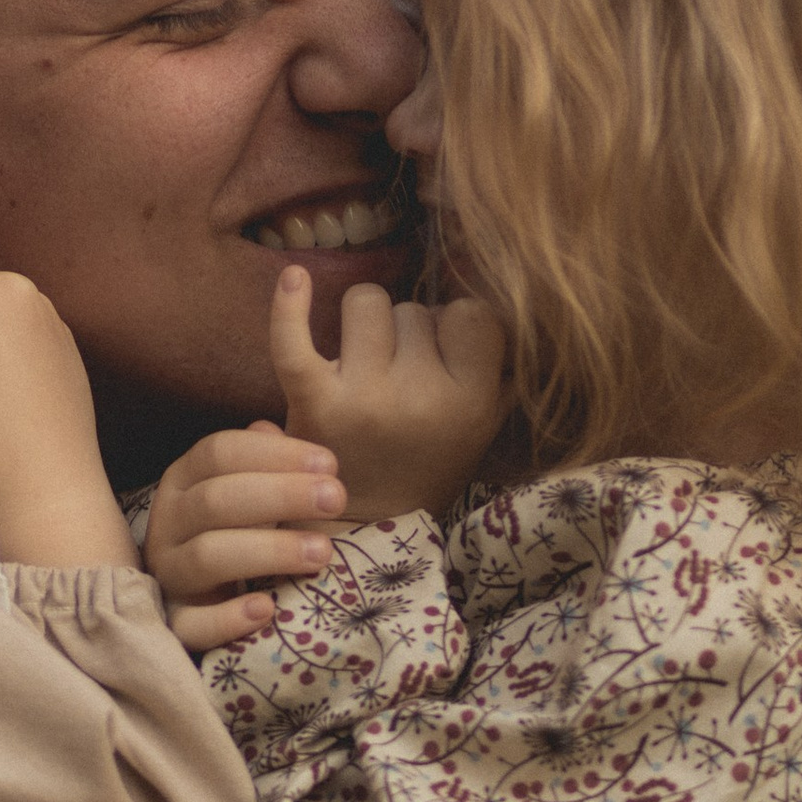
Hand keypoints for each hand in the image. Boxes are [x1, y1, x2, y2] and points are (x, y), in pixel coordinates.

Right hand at [144, 421, 347, 649]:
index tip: (330, 462)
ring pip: (207, 557)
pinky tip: (267, 609)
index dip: (275, 454)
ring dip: (269, 551)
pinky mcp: (176, 623)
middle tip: (337, 498)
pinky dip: (228, 618)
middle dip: (281, 495)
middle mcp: (168, 522)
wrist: (208, 599)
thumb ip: (265, 457)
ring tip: (322, 552)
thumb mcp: (253, 489)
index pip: (219, 452)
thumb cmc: (244, 531)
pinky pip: (193, 625)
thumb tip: (272, 427)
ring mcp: (169, 573)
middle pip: (215, 499)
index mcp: (184, 479)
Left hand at [270, 267, 508, 526]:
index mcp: (474, 402)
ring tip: (364, 366)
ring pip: (364, 302)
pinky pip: (294, 339)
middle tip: (399, 381)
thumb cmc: (429, 459)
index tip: (443, 358)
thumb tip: (512, 295)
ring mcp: (365, 399)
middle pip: (412, 309)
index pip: (470, 313)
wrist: (368, 525)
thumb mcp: (487, 423)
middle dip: (406, 335)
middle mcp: (422, 399)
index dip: (454, 328)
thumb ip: (504, 366)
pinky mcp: (314, 402)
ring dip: (362, 325)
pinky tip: (295, 276)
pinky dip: (289, 306)